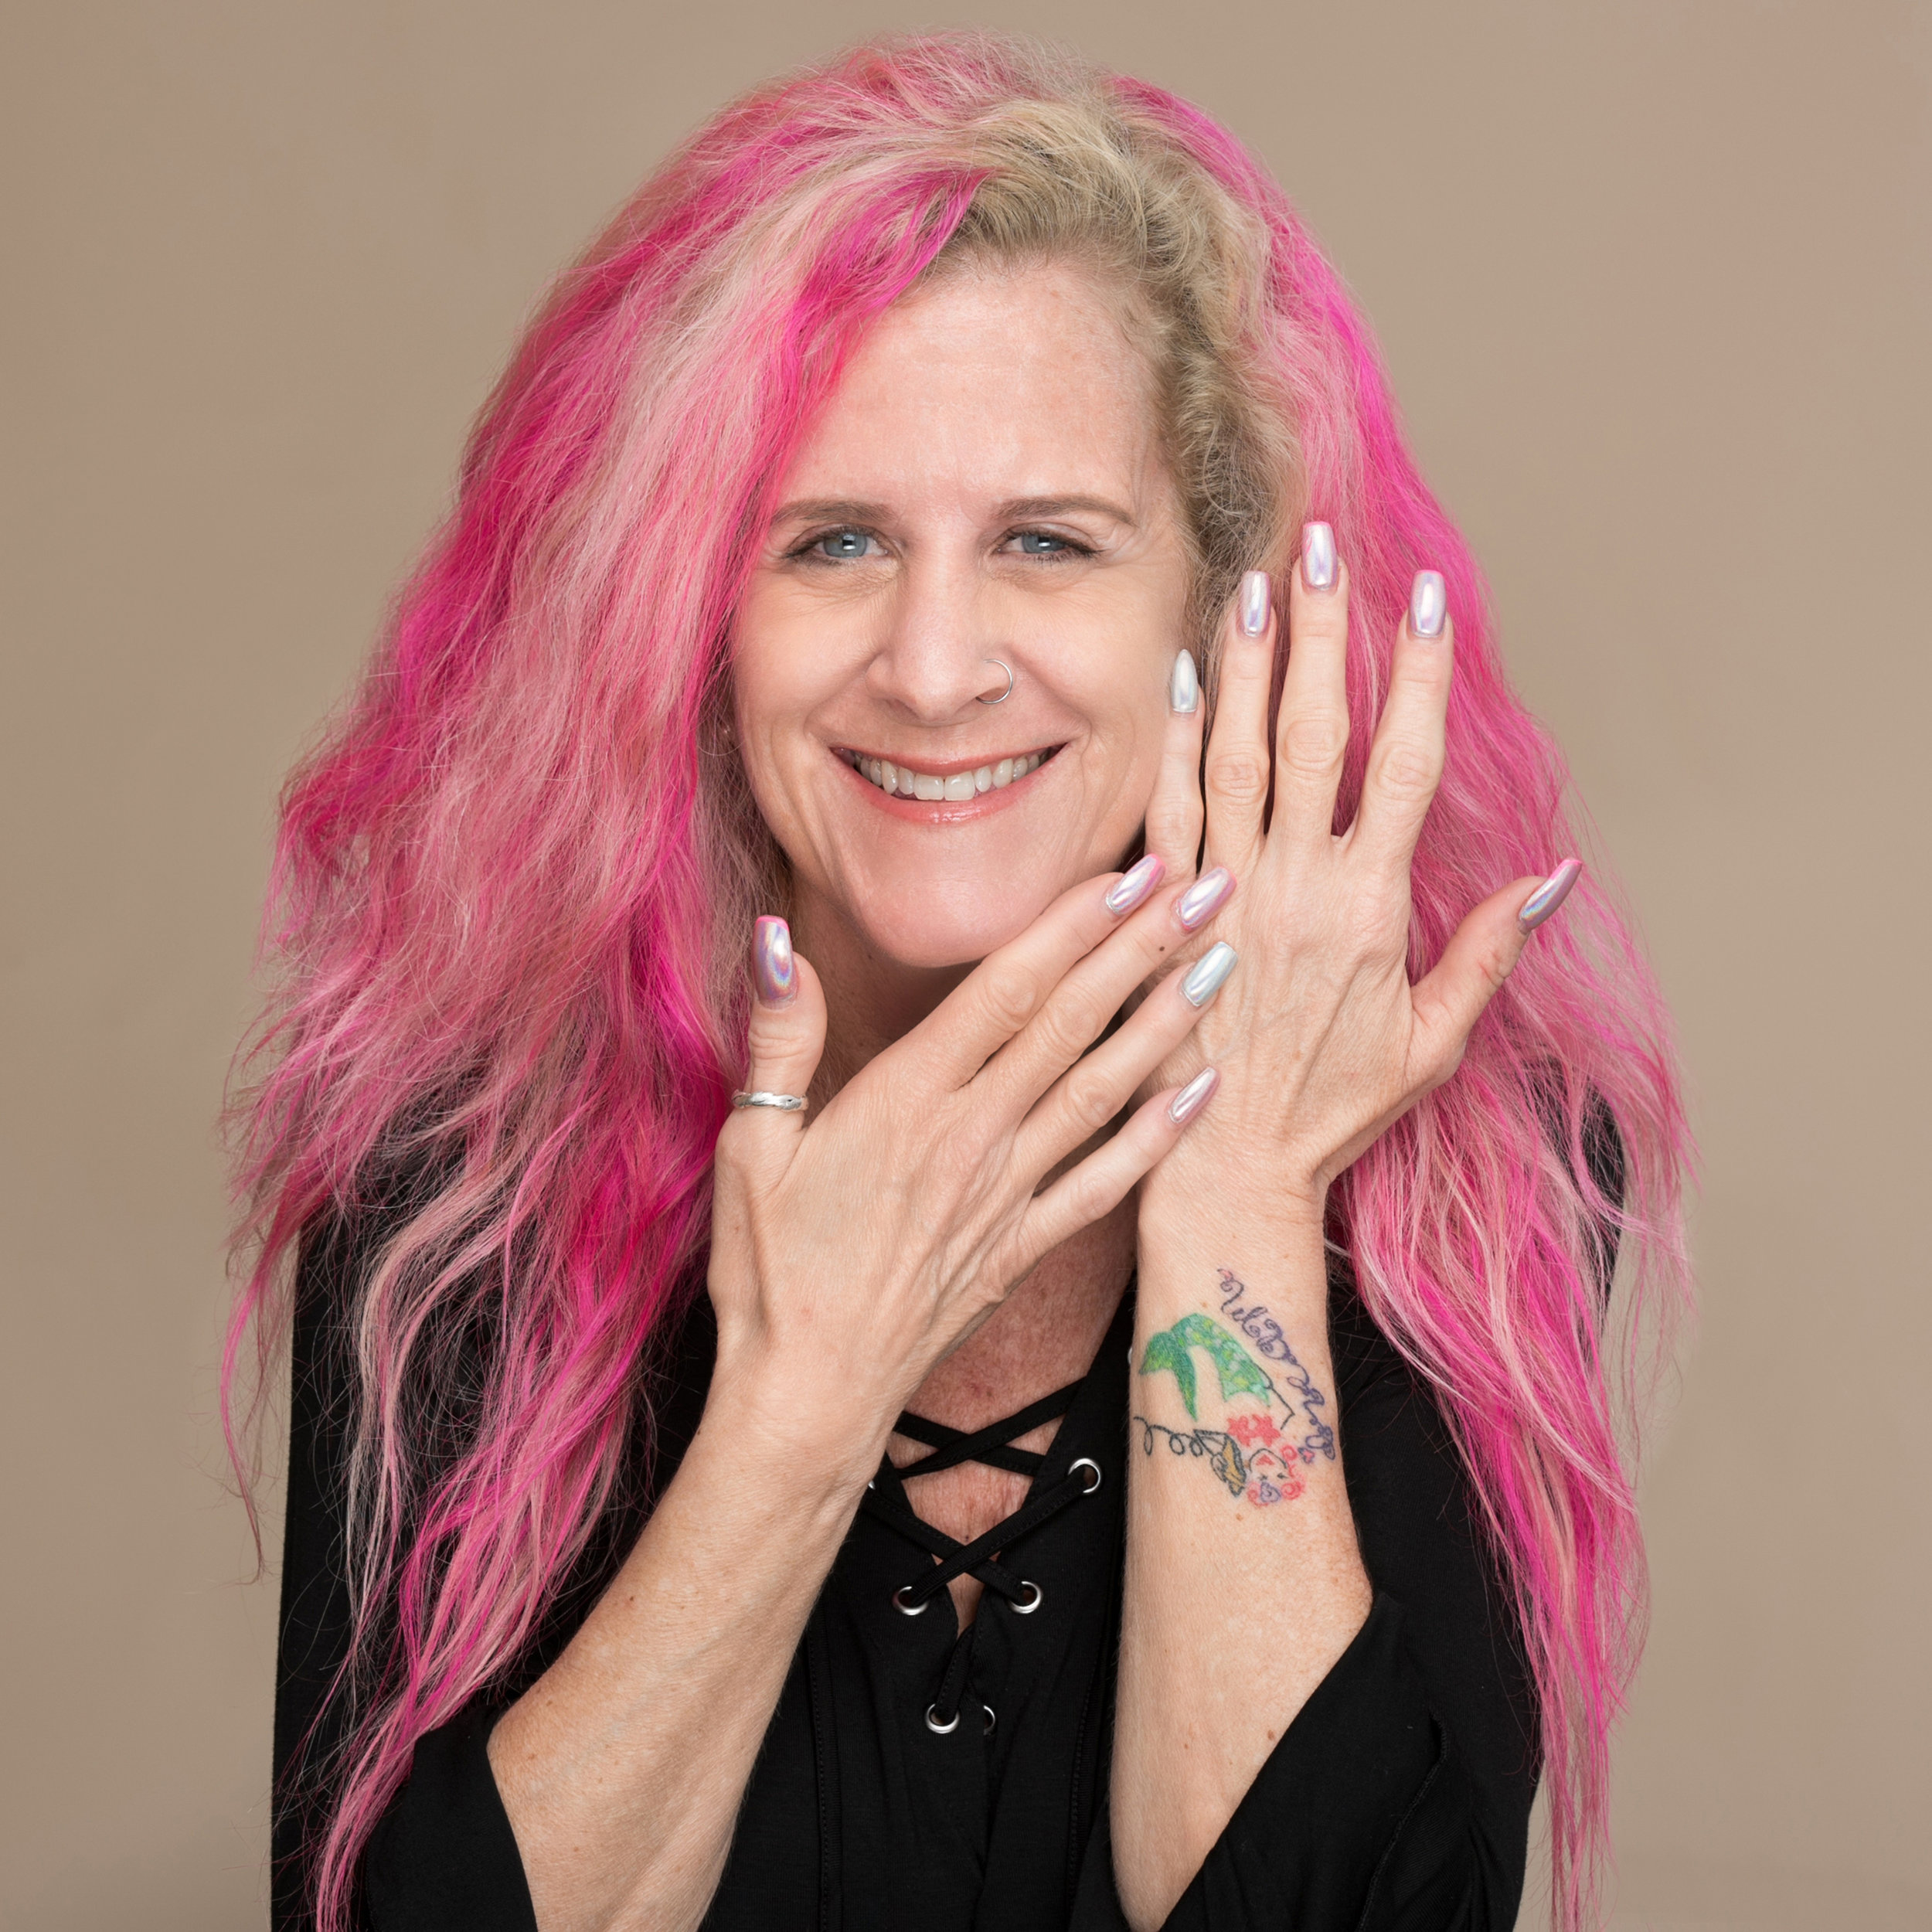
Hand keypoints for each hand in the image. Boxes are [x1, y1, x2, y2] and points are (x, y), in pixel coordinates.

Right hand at [706, 867, 1225, 1470]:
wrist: (809, 1397)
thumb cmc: (771, 1269)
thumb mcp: (750, 1144)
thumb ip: (779, 1038)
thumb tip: (778, 939)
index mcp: (905, 1100)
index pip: (1006, 991)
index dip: (1074, 925)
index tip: (1132, 869)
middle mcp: (971, 1137)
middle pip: (1072, 1025)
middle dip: (1145, 948)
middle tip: (1212, 886)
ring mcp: (1006, 1194)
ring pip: (1102, 1091)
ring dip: (1167, 1023)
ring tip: (1226, 963)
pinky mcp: (1024, 1247)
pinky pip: (1105, 1184)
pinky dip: (1158, 1136)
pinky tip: (1204, 1092)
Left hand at [1140, 534, 1579, 1227]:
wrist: (1229, 1167)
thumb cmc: (1334, 1108)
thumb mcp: (1432, 1042)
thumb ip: (1488, 953)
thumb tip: (1554, 876)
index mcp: (1370, 908)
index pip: (1402, 766)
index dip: (1417, 676)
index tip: (1425, 598)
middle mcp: (1296, 885)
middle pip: (1315, 736)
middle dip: (1324, 635)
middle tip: (1322, 547)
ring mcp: (1225, 893)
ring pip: (1238, 757)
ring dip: (1250, 666)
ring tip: (1257, 583)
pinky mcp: (1170, 911)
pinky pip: (1170, 810)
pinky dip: (1175, 741)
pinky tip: (1181, 675)